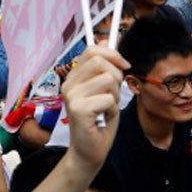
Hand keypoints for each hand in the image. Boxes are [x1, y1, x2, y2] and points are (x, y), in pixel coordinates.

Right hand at [60, 46, 128, 167]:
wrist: (90, 151)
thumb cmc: (99, 122)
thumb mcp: (104, 90)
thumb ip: (103, 68)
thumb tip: (104, 39)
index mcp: (73, 77)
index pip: (91, 50)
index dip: (112, 53)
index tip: (123, 66)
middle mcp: (68, 84)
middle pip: (100, 61)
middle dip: (116, 76)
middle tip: (113, 94)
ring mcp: (71, 96)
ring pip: (107, 79)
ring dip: (115, 95)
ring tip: (107, 108)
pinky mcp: (78, 109)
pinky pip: (108, 99)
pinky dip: (112, 110)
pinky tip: (103, 118)